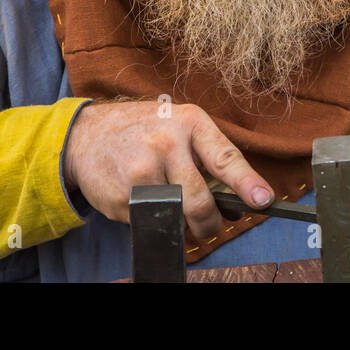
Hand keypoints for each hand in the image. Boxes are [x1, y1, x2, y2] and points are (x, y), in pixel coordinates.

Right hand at [63, 100, 273, 240]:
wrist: (86, 134)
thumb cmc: (144, 130)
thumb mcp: (180, 128)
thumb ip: (210, 161)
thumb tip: (238, 207)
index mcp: (189, 123)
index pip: (224, 157)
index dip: (246, 182)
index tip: (264, 200)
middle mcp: (165, 145)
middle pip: (199, 200)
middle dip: (210, 222)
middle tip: (210, 226)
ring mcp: (140, 172)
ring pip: (175, 217)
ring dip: (180, 223)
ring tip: (171, 205)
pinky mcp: (120, 197)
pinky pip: (149, 222)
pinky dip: (151, 218)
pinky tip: (140, 198)